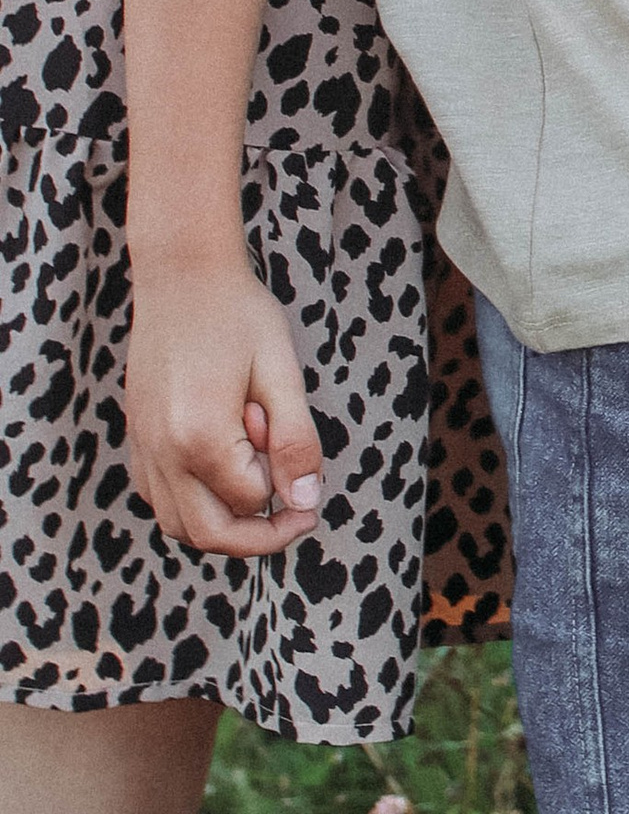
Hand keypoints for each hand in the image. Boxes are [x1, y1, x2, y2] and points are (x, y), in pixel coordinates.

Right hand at [126, 260, 324, 557]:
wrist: (183, 274)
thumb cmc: (238, 314)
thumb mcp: (281, 372)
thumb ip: (295, 440)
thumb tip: (304, 500)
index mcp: (200, 436)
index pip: (251, 500)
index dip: (287, 489)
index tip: (306, 463)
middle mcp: (162, 452)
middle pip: (208, 534)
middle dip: (258, 539)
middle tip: (296, 517)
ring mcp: (144, 447)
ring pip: (177, 525)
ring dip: (223, 527)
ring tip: (261, 490)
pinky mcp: (137, 438)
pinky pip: (159, 498)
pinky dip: (192, 506)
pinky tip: (223, 476)